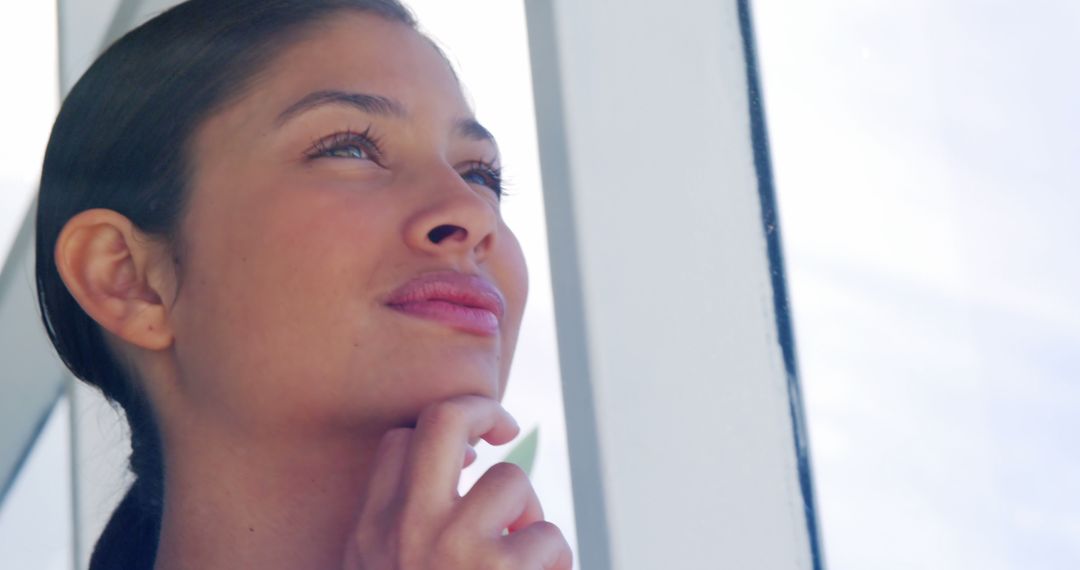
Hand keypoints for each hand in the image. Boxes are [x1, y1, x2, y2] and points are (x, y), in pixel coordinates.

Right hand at [344, 395, 572, 568]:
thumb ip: (404, 525)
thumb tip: (466, 457)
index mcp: (370, 534)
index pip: (399, 443)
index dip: (441, 439)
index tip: (469, 455)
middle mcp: (404, 529)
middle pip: (444, 421)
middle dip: (484, 411)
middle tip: (506, 429)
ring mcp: (450, 546)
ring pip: (512, 480)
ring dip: (531, 518)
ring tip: (527, 561)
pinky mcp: (497, 568)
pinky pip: (549, 536)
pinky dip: (556, 563)